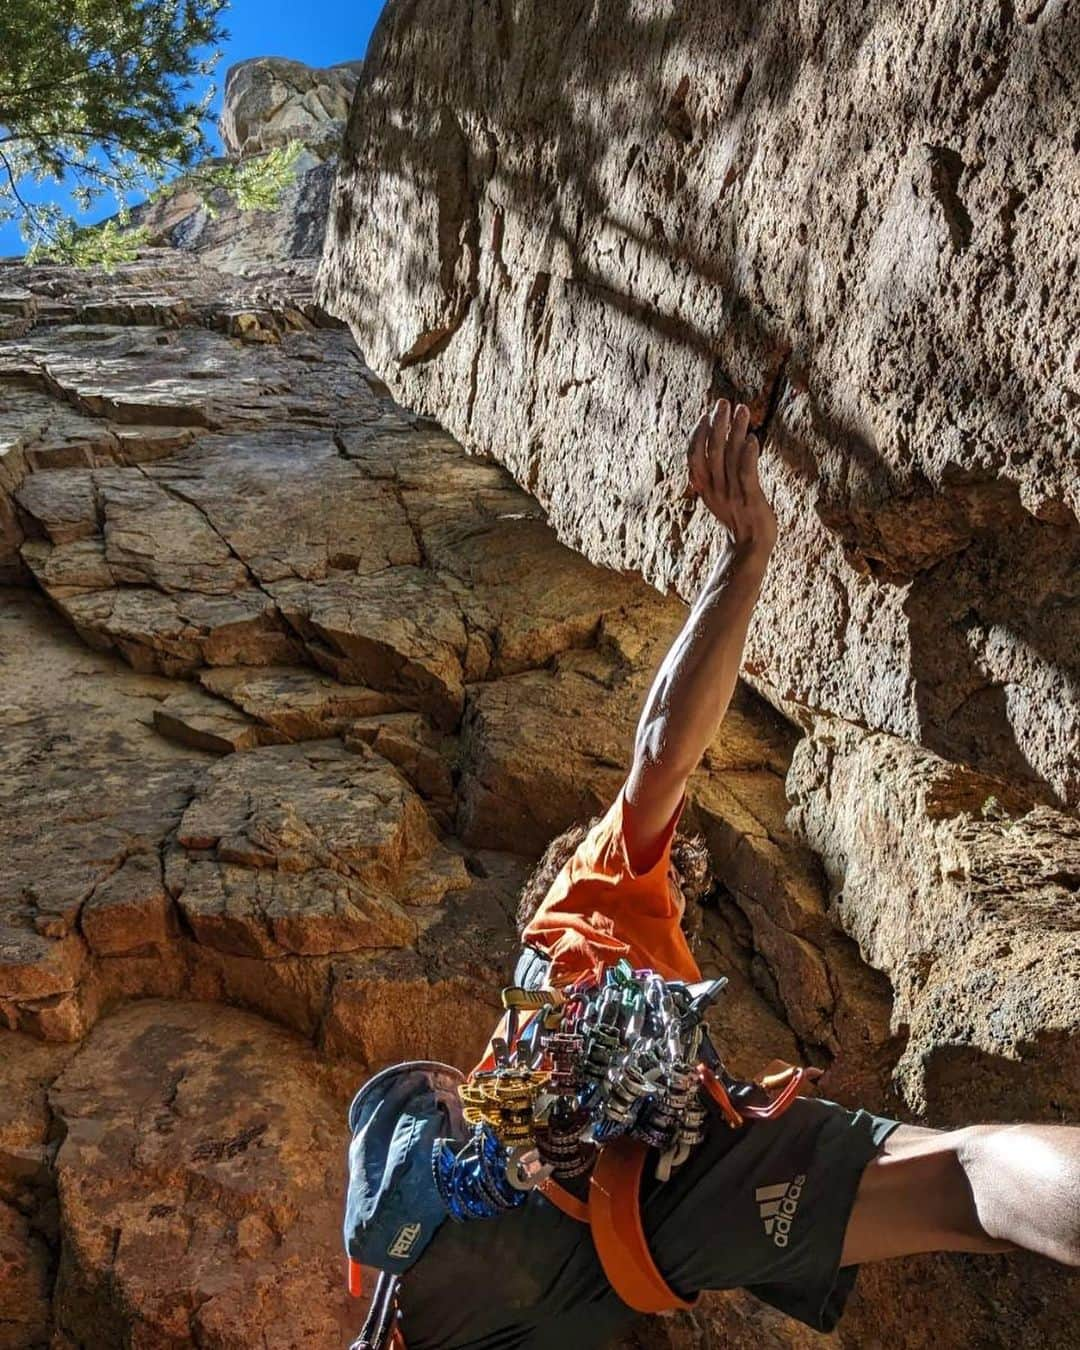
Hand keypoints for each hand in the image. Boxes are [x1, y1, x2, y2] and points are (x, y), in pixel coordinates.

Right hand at [687, 398, 776, 558]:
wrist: (749, 549)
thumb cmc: (738, 519)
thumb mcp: (720, 495)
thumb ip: (718, 473)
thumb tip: (719, 447)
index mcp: (705, 488)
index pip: (695, 457)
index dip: (698, 435)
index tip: (706, 415)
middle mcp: (716, 489)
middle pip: (713, 451)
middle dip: (718, 424)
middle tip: (723, 402)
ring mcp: (733, 495)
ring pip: (731, 458)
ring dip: (735, 432)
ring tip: (742, 410)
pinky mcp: (751, 500)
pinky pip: (747, 476)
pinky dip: (748, 457)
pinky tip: (752, 440)